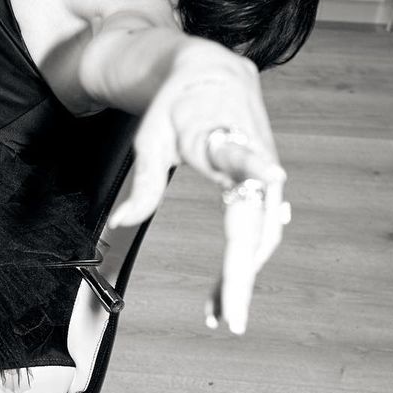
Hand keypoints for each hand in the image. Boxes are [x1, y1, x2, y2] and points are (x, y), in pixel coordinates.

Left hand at [108, 37, 289, 334]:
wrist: (215, 73)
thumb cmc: (177, 106)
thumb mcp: (150, 138)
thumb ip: (143, 183)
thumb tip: (119, 223)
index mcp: (220, 137)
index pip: (242, 153)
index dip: (256, 165)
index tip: (273, 173)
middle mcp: (254, 158)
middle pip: (254, 223)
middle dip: (243, 274)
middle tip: (232, 318)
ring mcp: (266, 176)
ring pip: (260, 237)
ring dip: (240, 279)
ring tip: (217, 315)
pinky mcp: (267, 189)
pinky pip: (257, 234)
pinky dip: (240, 266)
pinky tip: (221, 295)